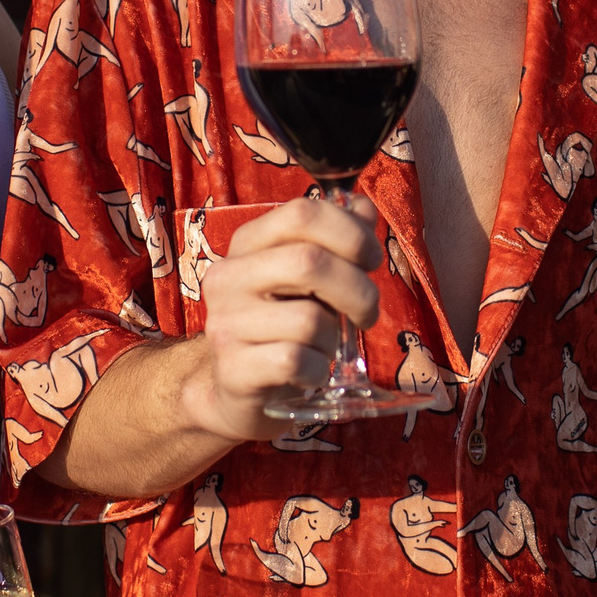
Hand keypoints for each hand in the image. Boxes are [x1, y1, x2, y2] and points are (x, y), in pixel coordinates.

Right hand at [184, 194, 381, 441]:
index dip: (349, 232)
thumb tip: (362, 208)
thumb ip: (336, 241)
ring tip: (324, 347)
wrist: (236, 389)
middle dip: (357, 289)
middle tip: (367, 313)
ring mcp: (225, 324)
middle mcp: (228, 277)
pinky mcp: (233, 368)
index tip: (370, 259)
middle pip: (309, 262)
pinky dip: (317, 369)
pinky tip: (310, 372)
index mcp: (247, 245)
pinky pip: (296, 361)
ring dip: (333, 338)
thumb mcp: (308, 279)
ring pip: (308, 319)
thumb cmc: (281, 326)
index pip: (301, 213)